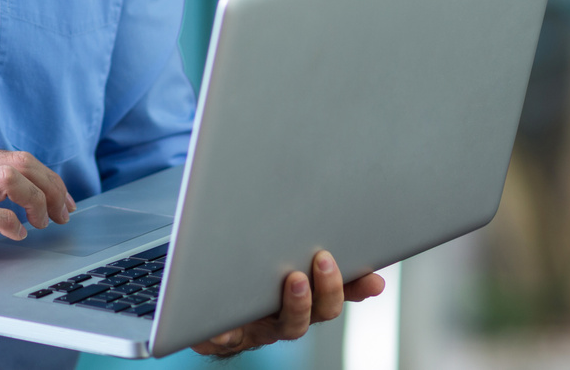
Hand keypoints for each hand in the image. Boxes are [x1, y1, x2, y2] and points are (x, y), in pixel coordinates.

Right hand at [0, 147, 75, 282]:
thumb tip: (16, 209)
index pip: (18, 157)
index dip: (48, 178)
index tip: (63, 200)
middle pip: (22, 162)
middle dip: (51, 187)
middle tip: (63, 213)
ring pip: (10, 177)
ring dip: (36, 200)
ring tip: (43, 223)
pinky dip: (10, 222)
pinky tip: (17, 234)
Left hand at [191, 250, 385, 356]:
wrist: (195, 302)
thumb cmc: (239, 274)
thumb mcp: (269, 252)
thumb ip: (295, 237)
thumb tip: (335, 233)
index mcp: (301, 294)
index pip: (337, 291)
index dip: (357, 286)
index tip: (374, 278)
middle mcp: (286, 315)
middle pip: (320, 311)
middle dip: (328, 287)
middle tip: (325, 260)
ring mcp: (260, 328)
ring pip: (288, 325)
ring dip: (296, 304)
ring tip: (294, 280)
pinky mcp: (225, 335)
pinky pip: (227, 336)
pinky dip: (224, 332)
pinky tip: (221, 323)